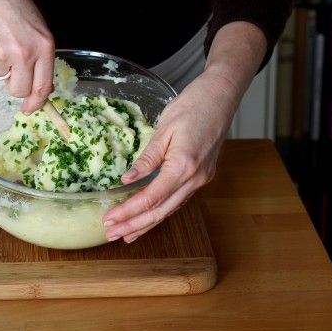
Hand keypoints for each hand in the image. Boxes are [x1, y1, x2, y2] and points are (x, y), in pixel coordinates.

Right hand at [0, 0, 54, 113]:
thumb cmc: (7, 2)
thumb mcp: (34, 25)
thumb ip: (39, 54)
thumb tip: (41, 86)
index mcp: (44, 45)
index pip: (44, 86)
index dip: (37, 102)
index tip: (30, 109)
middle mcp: (26, 53)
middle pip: (21, 90)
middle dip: (14, 87)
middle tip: (8, 70)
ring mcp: (2, 55)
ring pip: (0, 77)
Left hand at [102, 21, 266, 242]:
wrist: (222, 96)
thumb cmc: (193, 105)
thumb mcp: (165, 129)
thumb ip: (147, 158)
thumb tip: (127, 179)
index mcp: (184, 166)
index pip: (151, 197)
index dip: (128, 212)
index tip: (109, 219)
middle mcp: (195, 178)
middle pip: (161, 211)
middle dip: (135, 225)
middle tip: (111, 235)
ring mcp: (201, 179)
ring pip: (171, 209)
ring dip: (147, 223)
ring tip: (126, 234)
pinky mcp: (202, 175)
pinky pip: (178, 199)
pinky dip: (161, 211)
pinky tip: (149, 218)